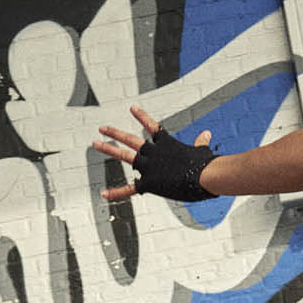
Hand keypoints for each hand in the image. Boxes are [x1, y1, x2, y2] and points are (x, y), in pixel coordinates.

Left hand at [92, 106, 215, 200]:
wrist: (204, 176)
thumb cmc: (207, 165)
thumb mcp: (202, 151)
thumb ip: (201, 142)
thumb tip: (207, 133)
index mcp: (167, 143)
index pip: (152, 126)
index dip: (142, 117)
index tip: (132, 108)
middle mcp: (154, 152)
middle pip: (130, 140)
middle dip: (115, 134)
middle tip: (102, 128)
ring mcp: (149, 166)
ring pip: (124, 156)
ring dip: (109, 148)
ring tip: (95, 143)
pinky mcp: (148, 182)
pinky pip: (129, 188)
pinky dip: (116, 192)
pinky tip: (103, 194)